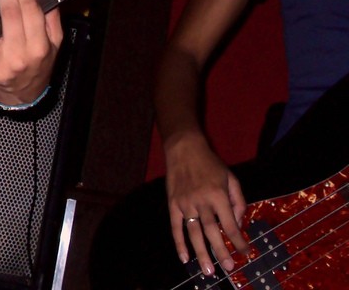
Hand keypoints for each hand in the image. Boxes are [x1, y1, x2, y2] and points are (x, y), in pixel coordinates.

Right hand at [165, 135, 248, 275]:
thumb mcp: (231, 178)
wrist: (184, 149)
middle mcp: (202, 201)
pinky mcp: (173, 204)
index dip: (239, 241)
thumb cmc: (210, 164)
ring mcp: (185, 203)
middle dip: (221, 251)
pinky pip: (175, 226)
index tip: (246, 253)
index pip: (230, 224)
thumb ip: (238, 202)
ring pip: (194, 233)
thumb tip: (238, 224)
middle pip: (212, 231)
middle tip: (228, 267)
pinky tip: (184, 258)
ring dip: (201, 253)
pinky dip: (179, 243)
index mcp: (218, 195)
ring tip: (208, 271)